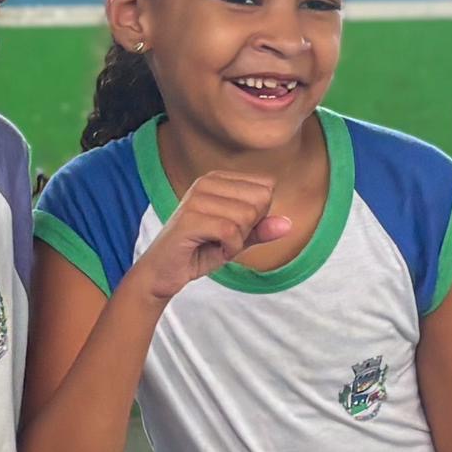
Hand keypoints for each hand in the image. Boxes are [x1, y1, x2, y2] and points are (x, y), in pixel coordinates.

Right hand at [132, 168, 291, 301]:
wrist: (162, 272)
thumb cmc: (198, 251)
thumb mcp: (237, 240)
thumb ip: (261, 230)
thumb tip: (288, 224)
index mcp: (219, 179)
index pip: (266, 187)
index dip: (258, 216)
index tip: (233, 229)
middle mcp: (207, 181)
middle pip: (260, 200)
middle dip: (249, 228)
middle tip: (223, 239)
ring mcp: (197, 197)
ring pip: (246, 217)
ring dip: (237, 241)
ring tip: (214, 244)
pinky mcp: (190, 217)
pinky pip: (231, 232)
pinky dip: (229, 249)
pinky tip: (212, 249)